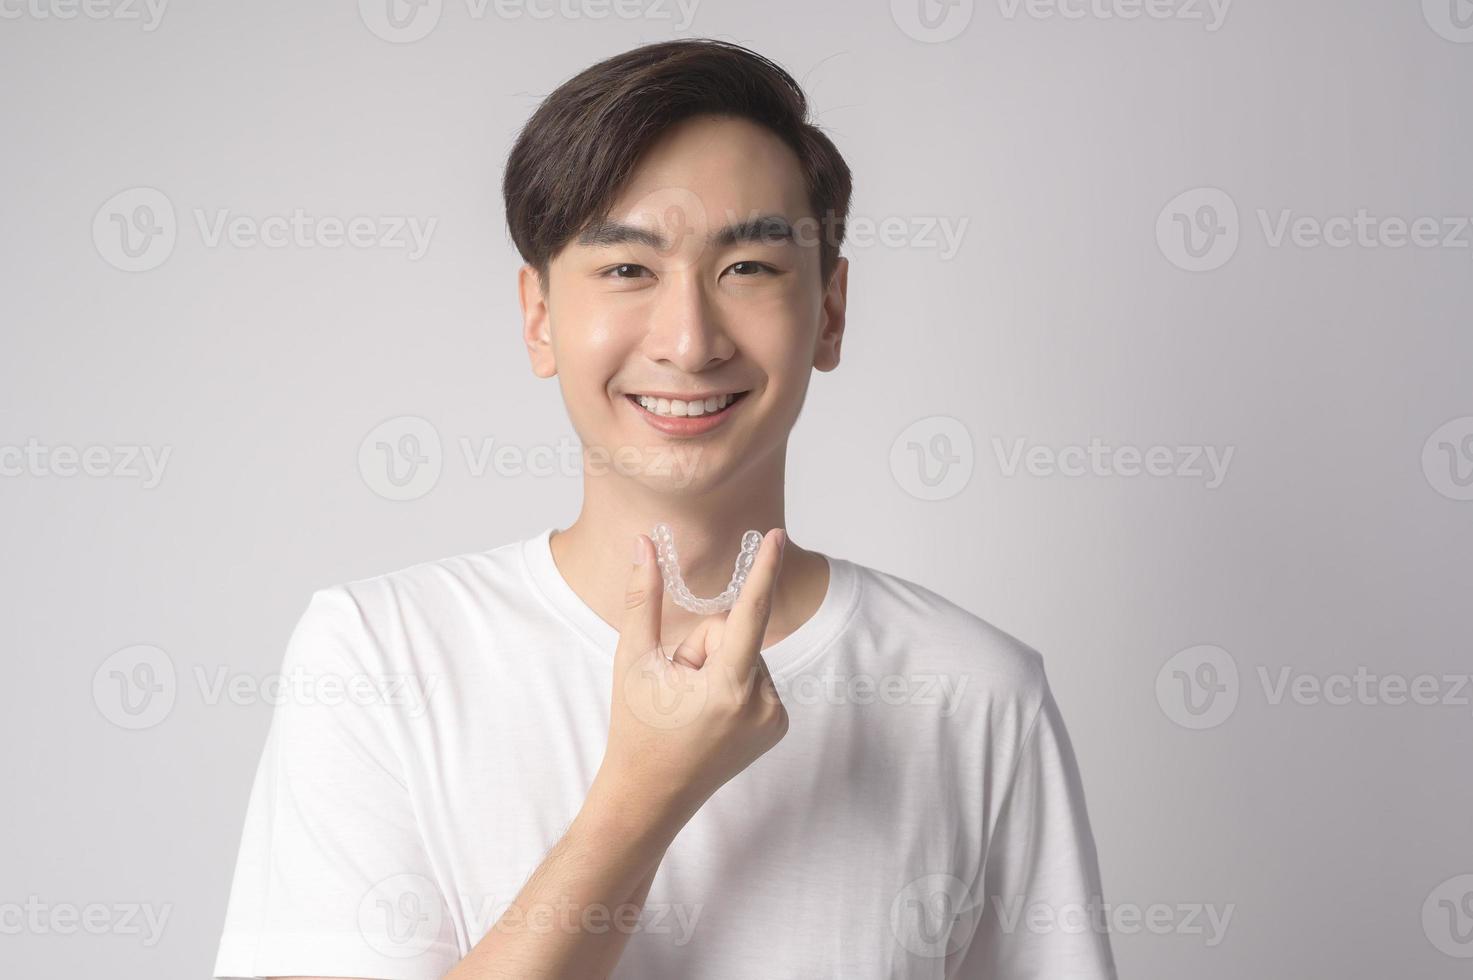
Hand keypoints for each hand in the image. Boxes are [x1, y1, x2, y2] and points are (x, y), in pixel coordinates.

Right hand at [593, 528, 789, 831]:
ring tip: (691, 705)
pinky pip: (756, 677)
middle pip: (735, 632)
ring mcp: (774, 718)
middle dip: (703, 647)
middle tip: (676, 687)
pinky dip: (733, 684)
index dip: (762, 570)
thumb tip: (644, 544)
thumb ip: (642, 598)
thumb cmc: (635, 728)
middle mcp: (761, 703)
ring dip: (716, 668)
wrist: (649, 797)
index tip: (777, 536)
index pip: (749, 613)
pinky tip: (710, 714)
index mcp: (726, 688)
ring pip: (746, 654)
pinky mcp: (778, 725)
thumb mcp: (633, 661)